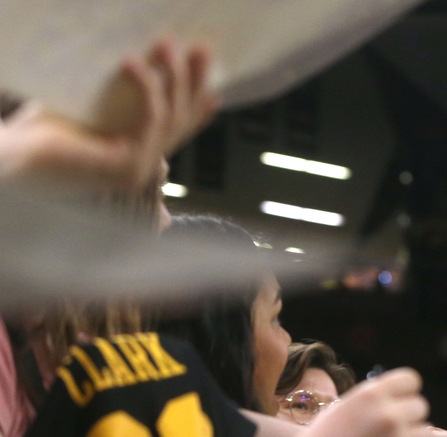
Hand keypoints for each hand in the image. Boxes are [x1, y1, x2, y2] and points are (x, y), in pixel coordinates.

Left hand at [0, 39, 216, 189]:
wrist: (13, 158)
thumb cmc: (38, 133)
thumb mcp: (88, 111)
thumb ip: (116, 101)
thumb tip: (138, 61)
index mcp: (134, 157)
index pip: (177, 132)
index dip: (199, 110)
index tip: (213, 86)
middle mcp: (142, 168)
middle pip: (182, 122)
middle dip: (194, 83)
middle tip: (202, 49)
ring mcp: (137, 170)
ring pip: (171, 119)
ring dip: (173, 78)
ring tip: (166, 43)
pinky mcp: (127, 165)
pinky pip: (149, 121)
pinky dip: (146, 90)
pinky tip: (134, 62)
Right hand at [291, 368, 433, 436]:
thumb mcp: (342, 408)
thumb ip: (372, 400)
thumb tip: (401, 396)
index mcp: (371, 395)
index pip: (411, 379)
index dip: (405, 392)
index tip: (398, 403)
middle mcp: (388, 416)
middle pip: (421, 406)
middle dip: (409, 418)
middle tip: (390, 432)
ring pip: (427, 434)